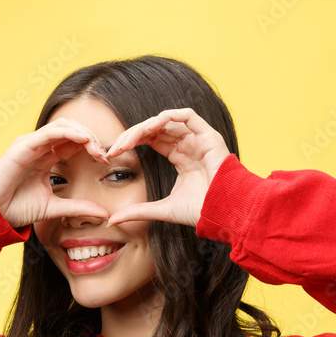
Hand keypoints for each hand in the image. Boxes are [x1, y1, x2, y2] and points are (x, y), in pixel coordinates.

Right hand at [0, 118, 112, 228]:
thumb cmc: (16, 208)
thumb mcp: (55, 208)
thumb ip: (79, 208)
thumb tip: (105, 214)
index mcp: (46, 157)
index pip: (74, 142)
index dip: (92, 147)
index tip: (106, 161)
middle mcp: (39, 147)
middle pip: (72, 130)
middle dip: (91, 139)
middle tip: (104, 154)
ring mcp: (31, 144)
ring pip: (63, 126)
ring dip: (83, 134)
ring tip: (96, 147)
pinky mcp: (23, 146)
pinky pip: (49, 132)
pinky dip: (68, 132)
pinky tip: (83, 140)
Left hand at [104, 108, 229, 226]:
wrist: (224, 213)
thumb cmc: (201, 212)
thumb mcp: (162, 210)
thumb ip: (138, 212)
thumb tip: (112, 220)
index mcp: (180, 157)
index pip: (152, 140)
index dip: (131, 143)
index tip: (111, 154)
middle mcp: (188, 145)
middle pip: (155, 130)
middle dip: (132, 135)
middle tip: (114, 147)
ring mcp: (198, 139)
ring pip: (166, 121)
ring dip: (144, 127)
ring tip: (128, 140)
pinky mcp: (208, 136)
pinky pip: (187, 116)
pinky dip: (167, 117)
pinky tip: (150, 128)